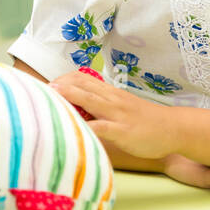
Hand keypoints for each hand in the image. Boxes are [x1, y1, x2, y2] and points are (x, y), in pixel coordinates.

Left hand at [48, 69, 182, 160]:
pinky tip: (71, 131)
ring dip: (67, 98)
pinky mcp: (122, 131)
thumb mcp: (122, 108)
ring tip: (48, 98)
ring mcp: (117, 114)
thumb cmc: (146, 120)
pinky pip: (100, 128)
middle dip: (58, 86)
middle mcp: (111, 99)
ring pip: (88, 100)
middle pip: (80, 85)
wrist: (174, 128)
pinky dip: (85, 128)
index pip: (81, 78)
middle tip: (36, 90)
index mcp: (110, 93)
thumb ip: (103, 106)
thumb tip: (80, 109)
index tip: (44, 85)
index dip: (62, 79)